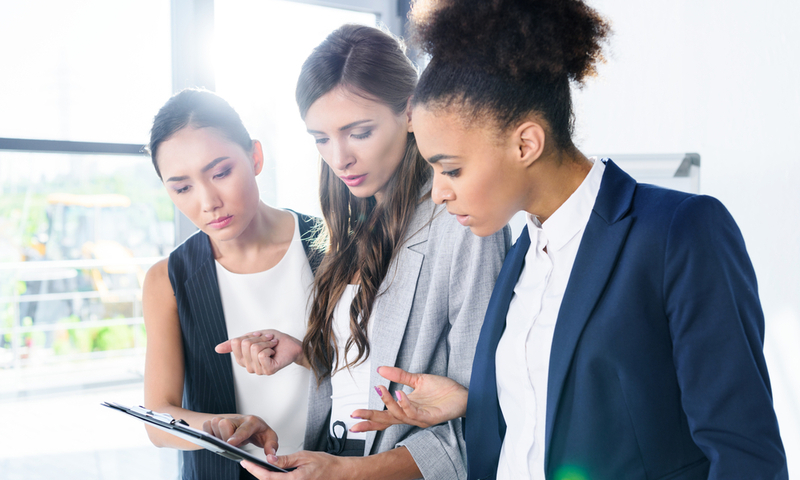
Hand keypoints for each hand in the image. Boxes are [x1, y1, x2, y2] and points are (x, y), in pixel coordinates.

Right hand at [202, 415, 278, 455]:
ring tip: (227, 440)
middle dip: (225, 438)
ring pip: (214, 424)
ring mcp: (226, 417)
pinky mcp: (216, 420)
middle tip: (232, 444)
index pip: (244, 428)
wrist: (249, 424)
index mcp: (252, 422)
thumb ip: (271, 447)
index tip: (230, 444)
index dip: (237, 436)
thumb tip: (271, 458)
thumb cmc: (258, 432)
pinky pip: (206, 426)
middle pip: (224, 424)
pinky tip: (219, 437)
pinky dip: (209, 434)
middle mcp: (238, 418)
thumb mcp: (269, 438)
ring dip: (218, 436)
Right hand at [216, 329, 304, 374]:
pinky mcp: (268, 371)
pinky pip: (262, 355)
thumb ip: (234, 344)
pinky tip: (274, 351)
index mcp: (243, 359)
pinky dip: (270, 348)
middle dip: (259, 338)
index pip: (235, 343)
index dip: (249, 336)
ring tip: (272, 345)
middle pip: (245, 344)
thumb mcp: (251, 338)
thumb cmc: (273, 341)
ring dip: (266, 343)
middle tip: (268, 341)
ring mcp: (258, 370)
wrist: (292, 345)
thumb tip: (216, 349)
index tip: (259, 337)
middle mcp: (248, 367)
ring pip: (254, 349)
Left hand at [241, 450, 345, 479]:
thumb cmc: (326, 464)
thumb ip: (286, 460)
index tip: (246, 463)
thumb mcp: (304, 456)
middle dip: (256, 473)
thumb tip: (270, 459)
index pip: (269, 477)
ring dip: (264, 478)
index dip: (255, 470)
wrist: (338, 473)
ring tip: (256, 467)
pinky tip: (269, 474)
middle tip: (247, 464)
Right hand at [349, 366, 467, 431]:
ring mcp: (420, 418)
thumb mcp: (417, 380)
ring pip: (399, 414)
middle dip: (370, 417)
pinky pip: (415, 413)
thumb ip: (399, 375)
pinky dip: (406, 404)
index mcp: (405, 409)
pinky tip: (401, 393)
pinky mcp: (430, 418)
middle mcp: (411, 416)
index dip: (369, 417)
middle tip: (356, 414)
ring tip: (382, 389)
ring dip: (388, 402)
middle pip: (386, 420)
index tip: (353, 416)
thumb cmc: (442, 390)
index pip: (384, 415)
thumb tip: (380, 369)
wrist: (462, 394)